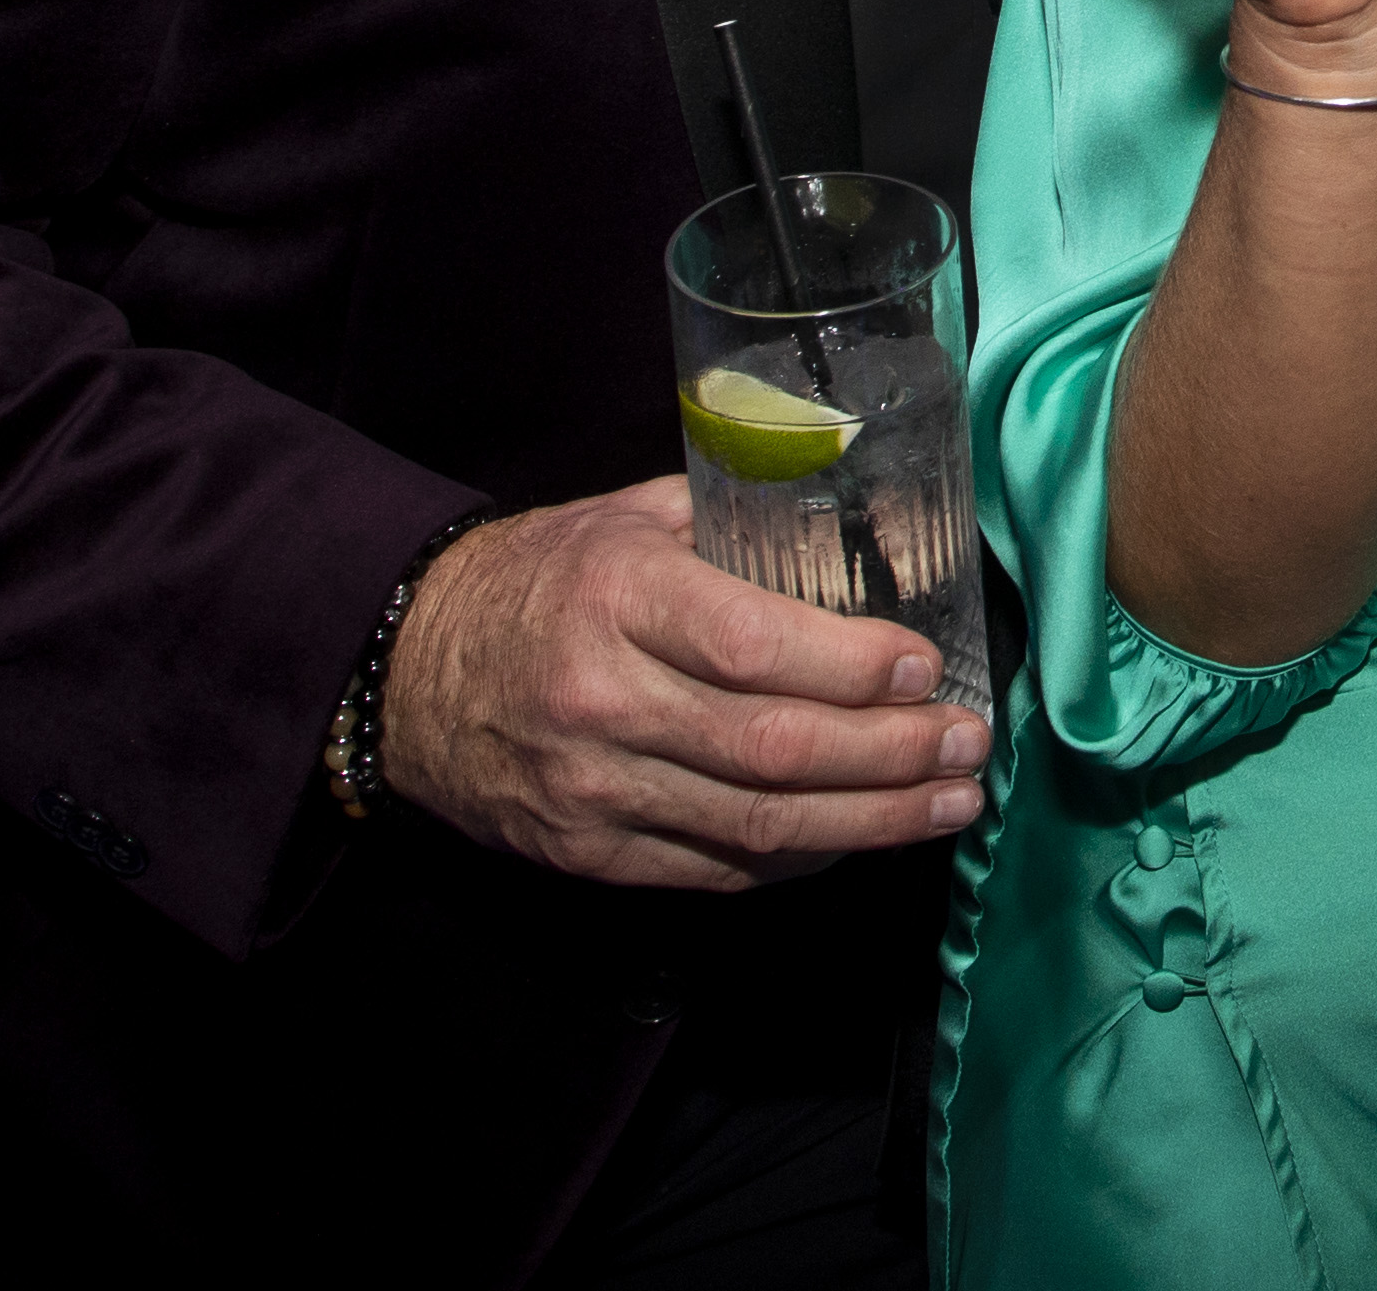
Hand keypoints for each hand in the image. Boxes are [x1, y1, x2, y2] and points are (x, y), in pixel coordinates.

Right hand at [379, 481, 989, 888]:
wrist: (406, 671)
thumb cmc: (542, 578)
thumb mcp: (627, 518)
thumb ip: (737, 517)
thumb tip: (870, 508)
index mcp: (616, 596)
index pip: (750, 645)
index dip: (851, 667)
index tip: (929, 667)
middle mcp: (604, 699)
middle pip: (772, 749)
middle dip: (892, 755)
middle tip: (970, 743)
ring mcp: (594, 789)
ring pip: (757, 825)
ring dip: (873, 821)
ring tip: (951, 801)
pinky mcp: (590, 853)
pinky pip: (717, 869)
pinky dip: (802, 858)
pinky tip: (864, 835)